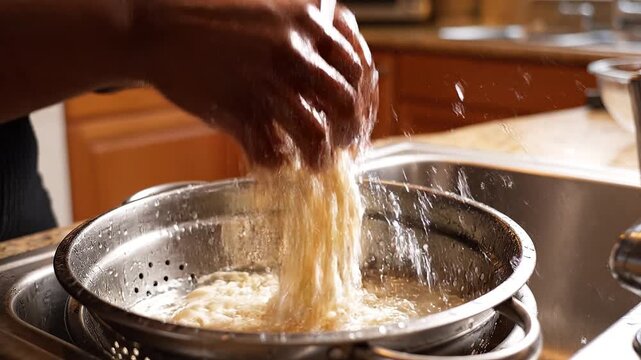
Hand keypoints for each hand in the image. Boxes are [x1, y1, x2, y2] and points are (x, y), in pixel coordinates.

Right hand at [131, 0, 377, 168]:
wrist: (155, 26)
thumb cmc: (213, 19)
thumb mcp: (272, 8)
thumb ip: (310, 34)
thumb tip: (340, 81)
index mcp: (310, 17)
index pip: (360, 68)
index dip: (365, 102)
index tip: (359, 121)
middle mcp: (295, 47)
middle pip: (347, 104)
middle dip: (350, 134)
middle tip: (342, 148)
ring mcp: (268, 79)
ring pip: (316, 134)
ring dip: (319, 158)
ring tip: (314, 166)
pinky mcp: (239, 108)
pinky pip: (272, 151)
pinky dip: (277, 165)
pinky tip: (274, 164)